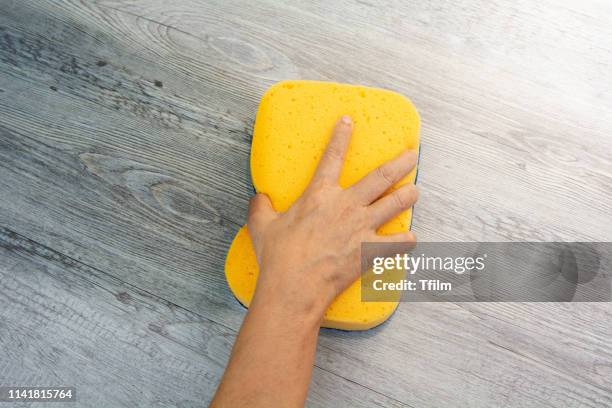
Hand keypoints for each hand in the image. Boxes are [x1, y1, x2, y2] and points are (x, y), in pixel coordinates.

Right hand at [247, 115, 418, 319]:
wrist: (294, 286)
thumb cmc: (278, 256)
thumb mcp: (262, 225)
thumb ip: (262, 207)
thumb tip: (260, 199)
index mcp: (320, 194)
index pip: (332, 156)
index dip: (341, 136)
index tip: (349, 120)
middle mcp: (346, 205)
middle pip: (380, 177)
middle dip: (399, 163)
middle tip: (412, 154)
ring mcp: (361, 227)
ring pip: (395, 203)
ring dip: (409, 195)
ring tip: (416, 190)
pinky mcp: (370, 250)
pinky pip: (398, 243)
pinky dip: (407, 240)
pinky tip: (411, 238)